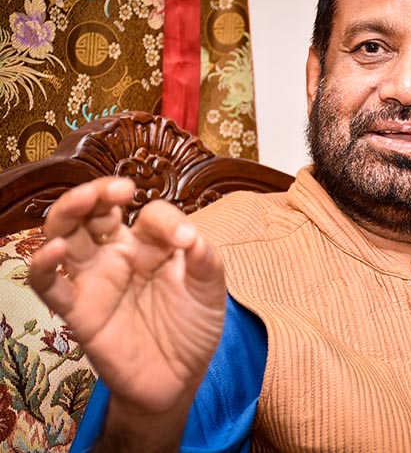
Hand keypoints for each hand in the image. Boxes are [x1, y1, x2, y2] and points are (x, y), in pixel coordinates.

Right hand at [28, 177, 225, 426]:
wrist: (180, 379)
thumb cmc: (194, 327)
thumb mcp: (210, 290)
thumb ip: (205, 259)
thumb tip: (189, 236)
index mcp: (152, 244)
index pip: (151, 215)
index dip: (166, 221)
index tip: (185, 241)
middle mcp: (119, 255)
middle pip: (94, 211)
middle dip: (99, 192)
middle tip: (117, 188)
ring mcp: (96, 280)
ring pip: (65, 235)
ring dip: (67, 212)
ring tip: (83, 200)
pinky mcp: (79, 311)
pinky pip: (48, 285)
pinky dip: (42, 266)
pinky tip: (53, 250)